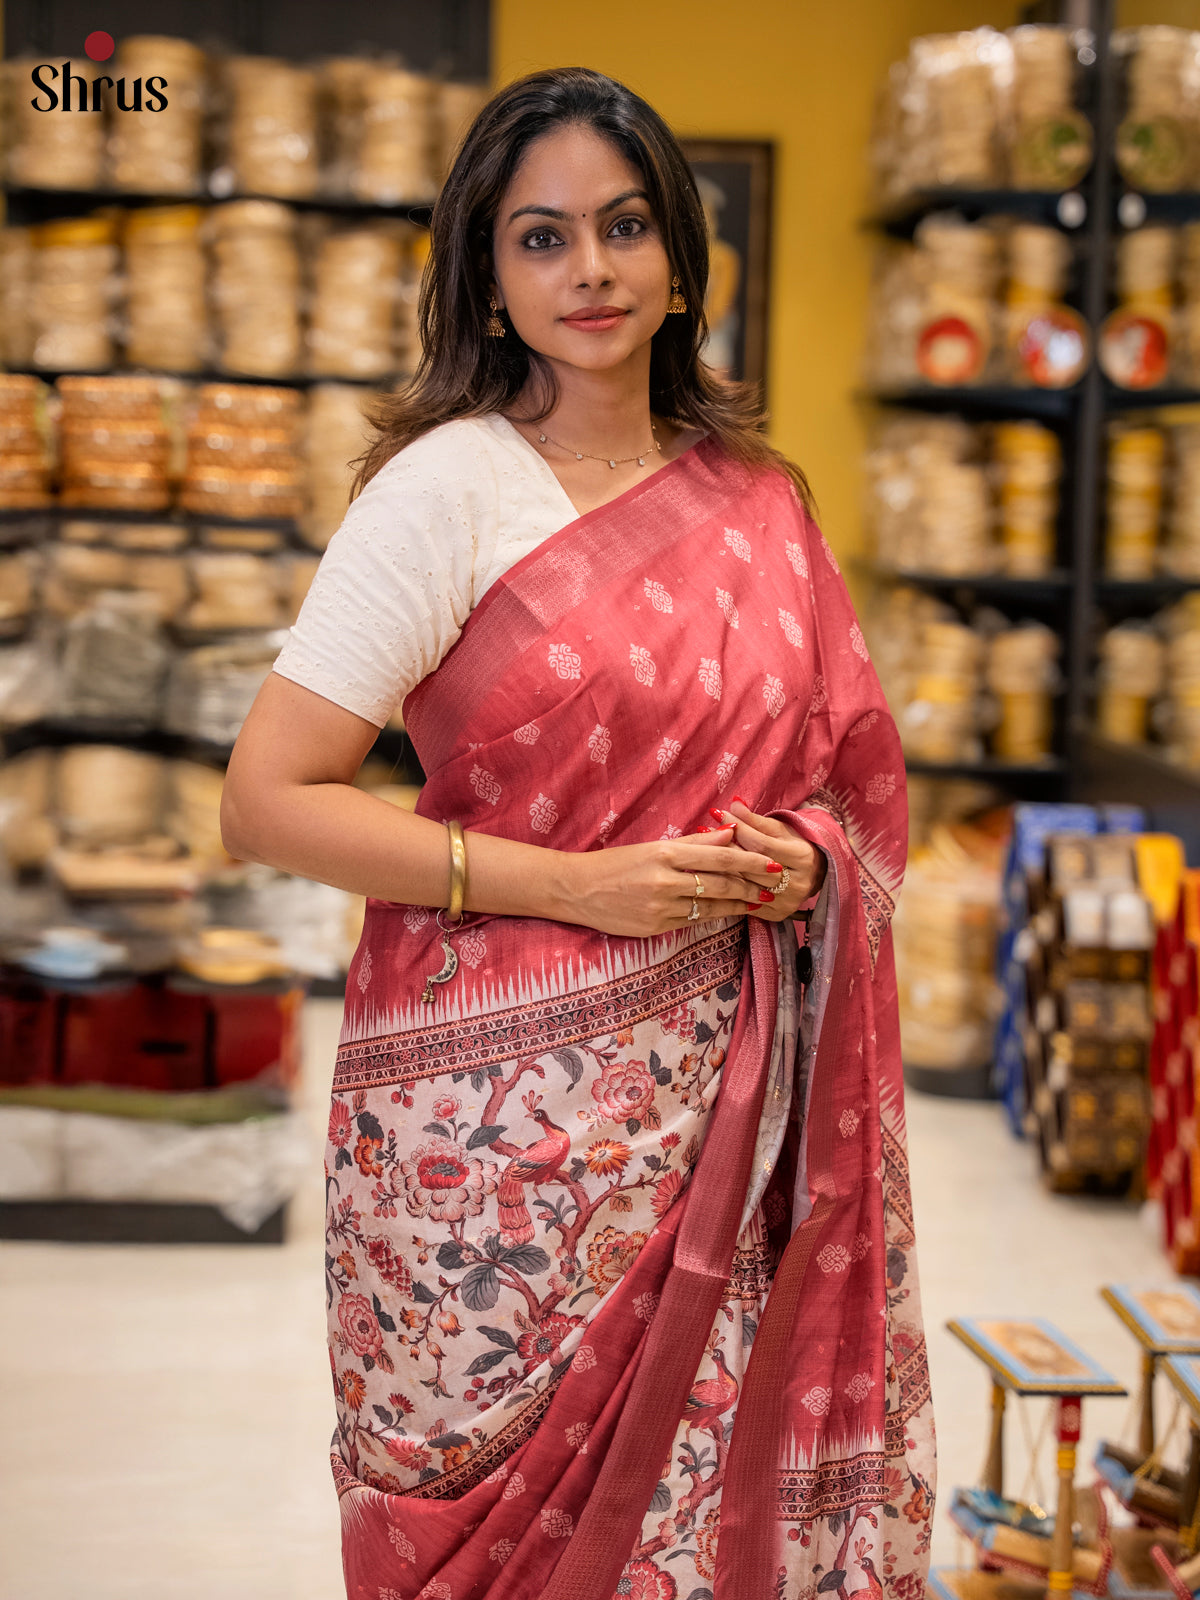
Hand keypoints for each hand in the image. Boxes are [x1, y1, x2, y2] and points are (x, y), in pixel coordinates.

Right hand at [558, 826, 781, 937]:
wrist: (577, 890)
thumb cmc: (616, 864)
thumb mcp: (653, 847)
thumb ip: (693, 843)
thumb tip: (730, 833)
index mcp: (665, 853)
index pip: (719, 857)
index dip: (751, 861)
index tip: (773, 864)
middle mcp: (665, 880)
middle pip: (721, 883)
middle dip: (752, 885)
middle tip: (776, 886)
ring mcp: (660, 906)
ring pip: (712, 905)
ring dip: (740, 904)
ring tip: (759, 901)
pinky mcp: (655, 927)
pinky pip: (693, 920)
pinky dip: (715, 915)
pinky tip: (730, 912)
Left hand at [712, 798, 826, 922]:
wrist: (815, 874)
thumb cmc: (792, 846)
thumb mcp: (779, 830)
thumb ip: (755, 820)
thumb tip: (733, 804)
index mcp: (802, 857)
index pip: (762, 844)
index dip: (738, 829)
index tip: (718, 814)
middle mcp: (798, 883)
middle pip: (752, 866)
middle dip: (726, 848)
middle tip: (703, 832)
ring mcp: (787, 902)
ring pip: (746, 886)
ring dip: (721, 868)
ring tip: (702, 851)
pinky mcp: (777, 915)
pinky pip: (746, 903)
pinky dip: (728, 890)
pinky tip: (711, 876)